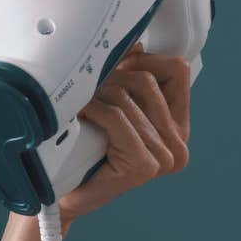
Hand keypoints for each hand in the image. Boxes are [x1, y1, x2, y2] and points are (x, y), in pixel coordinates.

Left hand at [54, 40, 192, 222]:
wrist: (62, 194)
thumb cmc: (84, 151)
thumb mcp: (113, 107)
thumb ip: (129, 79)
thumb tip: (135, 46)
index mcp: (177, 126)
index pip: (177, 69)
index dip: (145, 61)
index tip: (118, 68)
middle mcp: (177, 143)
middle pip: (146, 79)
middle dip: (111, 79)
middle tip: (88, 93)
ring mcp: (164, 157)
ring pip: (126, 97)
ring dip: (96, 96)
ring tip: (79, 107)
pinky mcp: (144, 165)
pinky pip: (115, 117)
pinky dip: (92, 110)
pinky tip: (79, 116)